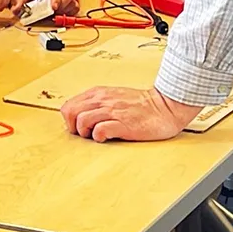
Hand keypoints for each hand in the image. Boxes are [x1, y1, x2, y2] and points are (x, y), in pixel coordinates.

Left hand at [12, 0, 78, 15]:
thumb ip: (21, 1)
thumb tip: (15, 9)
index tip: (54, 7)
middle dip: (62, 6)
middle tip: (53, 13)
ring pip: (73, 3)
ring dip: (65, 11)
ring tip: (55, 14)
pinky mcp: (73, 1)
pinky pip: (75, 9)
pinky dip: (69, 13)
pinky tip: (61, 14)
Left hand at [61, 86, 201, 141]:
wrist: (164, 106)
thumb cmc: (141, 105)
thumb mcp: (113, 97)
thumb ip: (97, 104)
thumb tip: (79, 118)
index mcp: (99, 93)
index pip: (68, 106)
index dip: (69, 120)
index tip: (78, 128)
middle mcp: (103, 100)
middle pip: (70, 112)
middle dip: (72, 126)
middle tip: (84, 134)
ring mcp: (113, 112)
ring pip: (82, 120)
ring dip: (85, 133)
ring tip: (96, 136)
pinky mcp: (123, 124)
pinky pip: (100, 130)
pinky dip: (99, 137)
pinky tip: (107, 137)